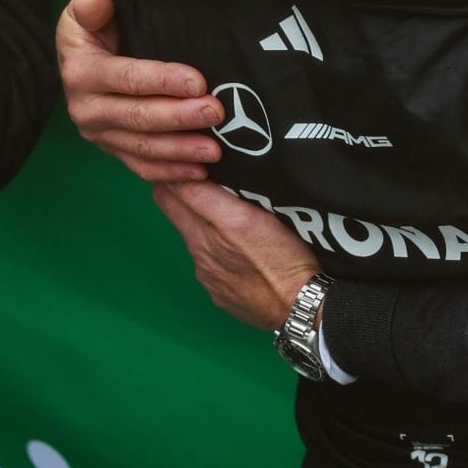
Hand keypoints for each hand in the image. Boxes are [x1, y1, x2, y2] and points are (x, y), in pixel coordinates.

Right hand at [57, 0, 223, 181]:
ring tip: (215, 150)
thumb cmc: (99, 27)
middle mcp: (86, 108)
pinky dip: (170, 173)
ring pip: (142, 148)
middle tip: (217, 113)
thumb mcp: (89, 8)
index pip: (127, 78)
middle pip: (138, 117)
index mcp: (82, 72)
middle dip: (180, 117)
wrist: (88, 54)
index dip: (163, 80)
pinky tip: (199, 173)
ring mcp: (101, 134)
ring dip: (180, 151)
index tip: (199, 82)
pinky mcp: (115, 149)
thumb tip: (97, 1)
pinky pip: (142, 167)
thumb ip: (91, 5)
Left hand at [153, 180, 322, 330]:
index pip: (167, 195)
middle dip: (189, 197)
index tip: (187, 161)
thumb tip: (176, 175)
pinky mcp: (224, 296)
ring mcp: (211, 279)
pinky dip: (223, 255)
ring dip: (210, 228)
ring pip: (201, 242)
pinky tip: (246, 255)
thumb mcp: (243, 218)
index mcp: (201, 232)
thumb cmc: (280, 258)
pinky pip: (215, 267)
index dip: (173, 174)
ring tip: (236, 219)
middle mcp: (200, 256)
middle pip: (181, 217)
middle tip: (210, 180)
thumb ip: (206, 197)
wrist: (300, 306)